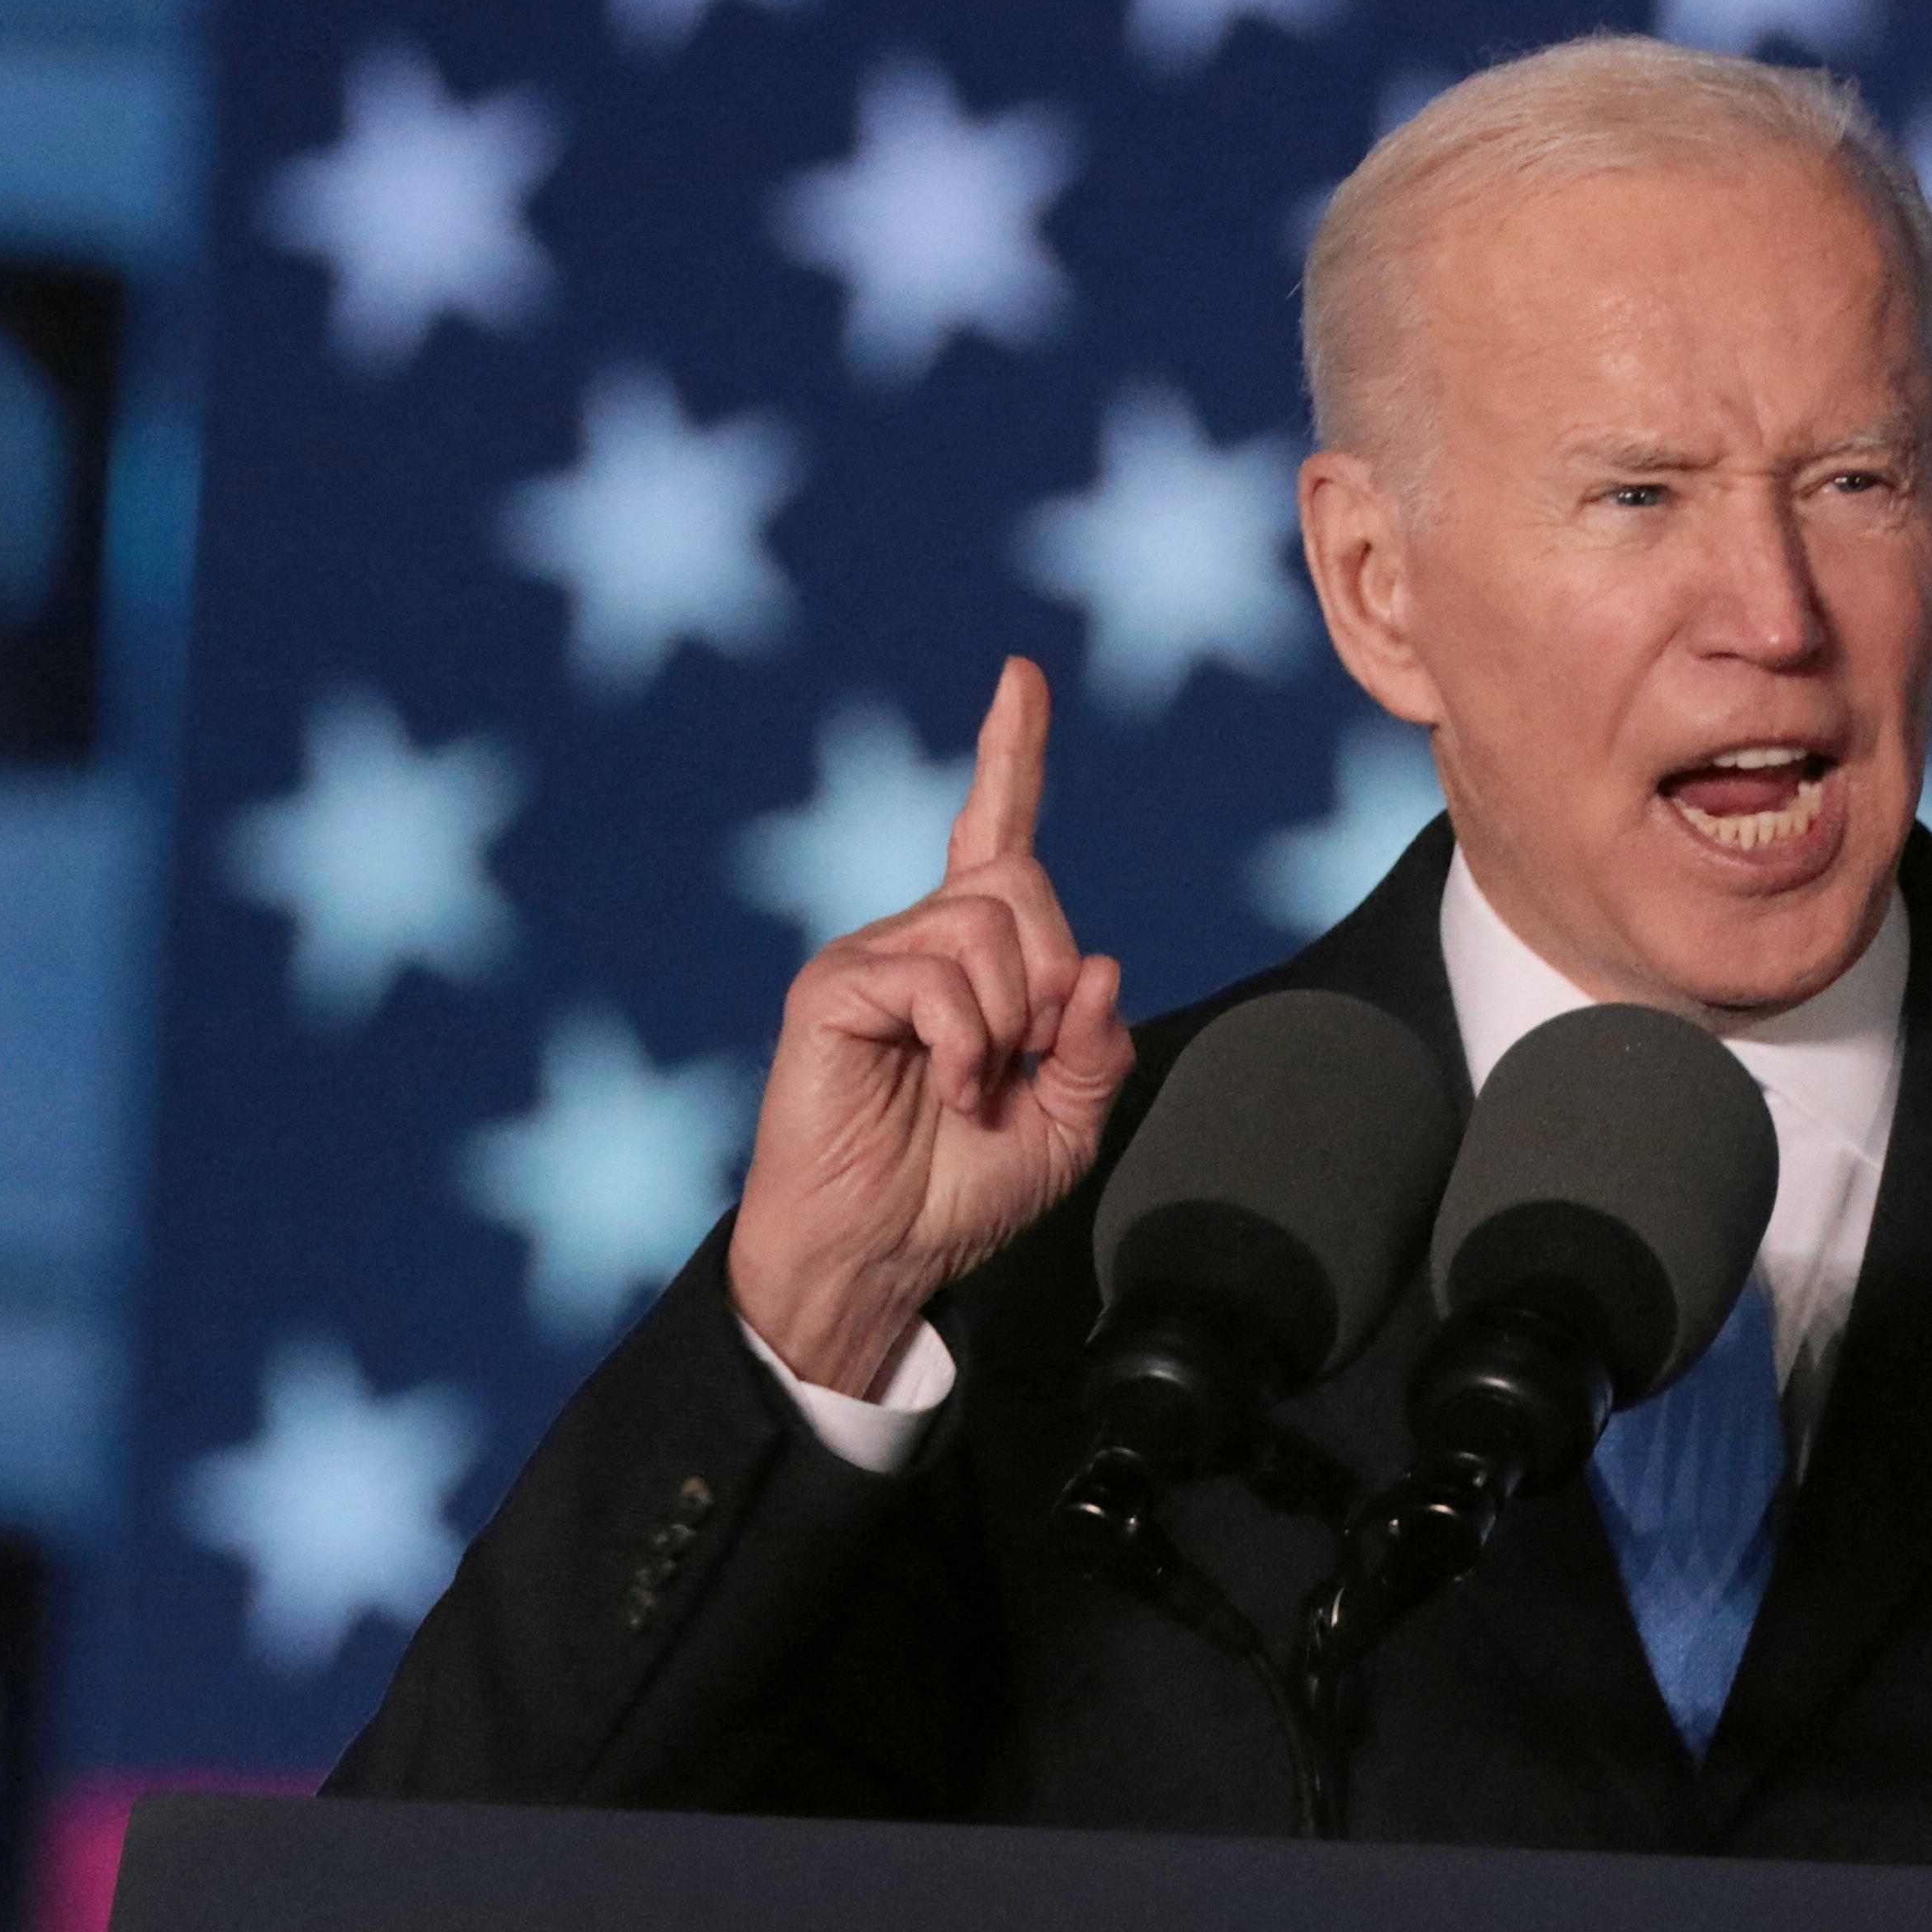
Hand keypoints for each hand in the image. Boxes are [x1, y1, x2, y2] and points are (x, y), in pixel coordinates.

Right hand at [728, 658, 1130, 1393]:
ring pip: (986, 924)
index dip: (1011, 752)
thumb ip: (1095, 1047)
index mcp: (973, 957)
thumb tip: (1098, 966)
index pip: (996, 830)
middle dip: (1050, 977)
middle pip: (1020, 882)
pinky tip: (945, 1091)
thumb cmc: (957, 1192)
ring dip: (1006, 1021)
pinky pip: (934, 977)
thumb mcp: (1065, 1124)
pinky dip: (962, 1044)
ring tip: (971, 1087)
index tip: (1022, 677)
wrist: (878, 1255)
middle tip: (1023, 1058)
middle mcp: (918, 938)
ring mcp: (871, 956)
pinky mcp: (833, 987)